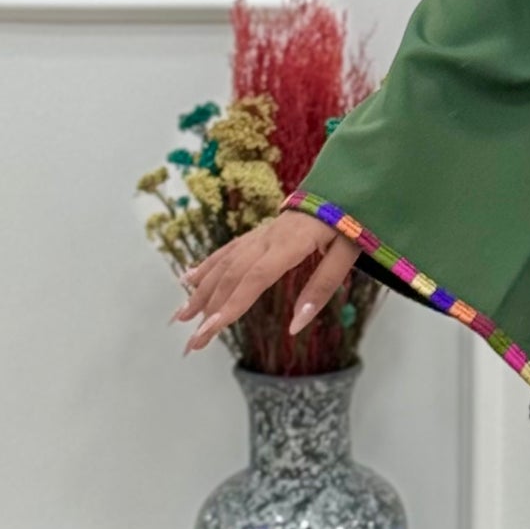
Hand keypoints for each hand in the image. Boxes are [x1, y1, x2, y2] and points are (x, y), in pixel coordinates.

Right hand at [171, 209, 356, 352]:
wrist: (340, 187)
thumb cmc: (348, 224)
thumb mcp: (346, 257)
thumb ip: (321, 289)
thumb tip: (296, 325)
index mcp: (290, 244)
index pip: (255, 277)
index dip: (233, 303)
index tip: (213, 327)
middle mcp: (266, 238)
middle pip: (232, 276)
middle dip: (209, 309)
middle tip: (194, 340)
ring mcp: (258, 235)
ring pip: (223, 264)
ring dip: (200, 292)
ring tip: (181, 316)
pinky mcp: (256, 234)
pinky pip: (226, 251)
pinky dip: (206, 266)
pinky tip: (188, 281)